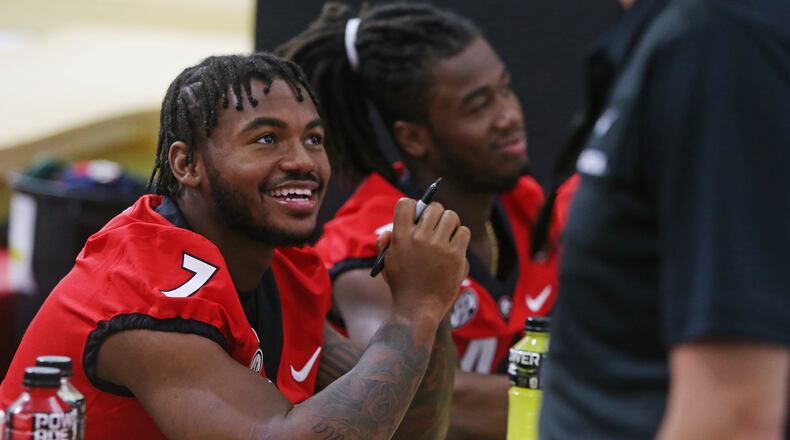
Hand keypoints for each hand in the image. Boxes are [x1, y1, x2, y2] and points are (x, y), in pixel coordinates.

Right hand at [378, 198, 469, 324]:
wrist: (418, 309)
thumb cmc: (402, 286)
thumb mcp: (386, 264)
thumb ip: (385, 245)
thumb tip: (388, 232)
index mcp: (401, 237)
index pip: (406, 204)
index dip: (413, 205)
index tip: (417, 214)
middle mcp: (420, 238)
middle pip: (433, 207)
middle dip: (435, 214)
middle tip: (435, 224)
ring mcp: (439, 246)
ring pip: (451, 216)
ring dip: (450, 222)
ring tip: (447, 233)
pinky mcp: (456, 256)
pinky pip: (463, 232)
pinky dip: (460, 236)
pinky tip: (455, 246)